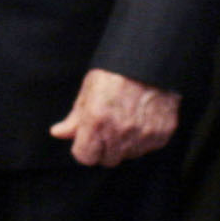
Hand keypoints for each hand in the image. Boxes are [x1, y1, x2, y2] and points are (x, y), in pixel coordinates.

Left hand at [50, 69, 178, 165]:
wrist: (152, 60)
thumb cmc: (117, 71)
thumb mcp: (88, 90)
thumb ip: (74, 118)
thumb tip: (58, 133)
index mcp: (97, 121)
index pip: (85, 157)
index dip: (85, 148)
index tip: (88, 140)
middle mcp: (120, 132)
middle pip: (107, 160)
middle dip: (105, 148)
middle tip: (109, 128)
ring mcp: (143, 135)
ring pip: (128, 155)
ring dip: (125, 144)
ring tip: (128, 120)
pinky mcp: (161, 134)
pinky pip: (148, 147)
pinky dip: (144, 138)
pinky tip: (142, 119)